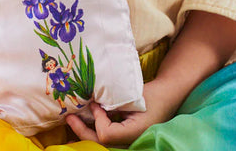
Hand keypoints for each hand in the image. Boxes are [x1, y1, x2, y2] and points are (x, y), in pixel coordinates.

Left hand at [65, 79, 179, 146]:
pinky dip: (94, 129)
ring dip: (86, 131)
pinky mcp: (124, 136)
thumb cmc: (152, 93)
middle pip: (101, 143)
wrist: (167, 95)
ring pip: (102, 142)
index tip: (96, 104)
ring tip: (72, 120)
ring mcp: (127, 141)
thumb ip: (114, 103)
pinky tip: (85, 121)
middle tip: (69, 118)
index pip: (107, 135)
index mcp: (135, 133)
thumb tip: (92, 104)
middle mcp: (130, 141)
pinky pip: (106, 136)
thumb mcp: (133, 96)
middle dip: (82, 131)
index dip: (98, 120)